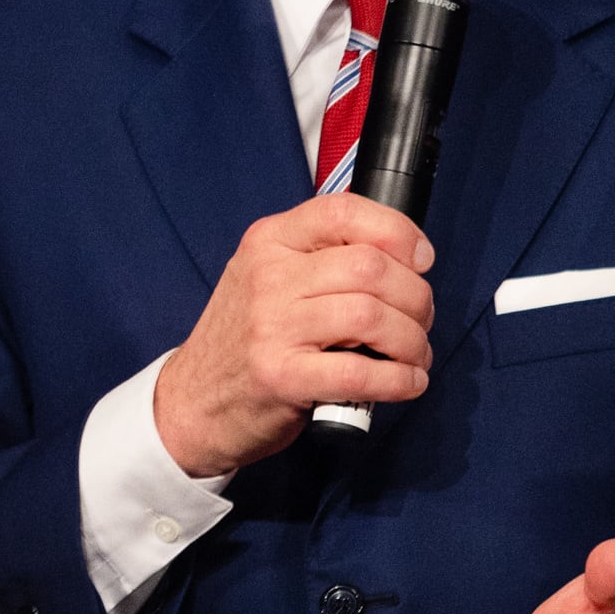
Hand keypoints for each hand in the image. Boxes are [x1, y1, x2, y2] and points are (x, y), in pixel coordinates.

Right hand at [150, 192, 433, 478]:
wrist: (193, 401)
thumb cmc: (244, 341)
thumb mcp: (266, 277)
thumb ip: (320, 258)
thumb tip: (402, 258)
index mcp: (269, 243)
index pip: (342, 211)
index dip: (397, 231)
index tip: (420, 260)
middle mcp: (269, 278)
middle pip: (370, 267)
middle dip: (415, 297)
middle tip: (419, 320)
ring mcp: (272, 328)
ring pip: (371, 317)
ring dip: (412, 341)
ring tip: (413, 355)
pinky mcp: (282, 377)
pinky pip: (361, 373)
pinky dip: (399, 380)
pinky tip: (405, 383)